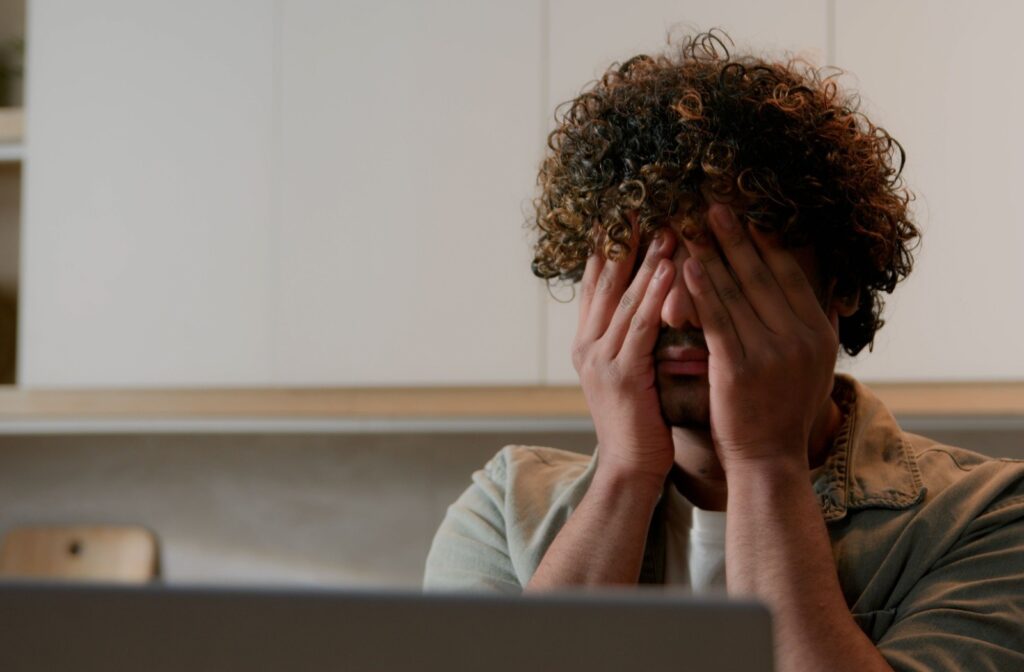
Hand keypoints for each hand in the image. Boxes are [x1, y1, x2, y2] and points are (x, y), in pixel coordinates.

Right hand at [573, 219, 677, 486]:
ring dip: (645, 260)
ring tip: (665, 227)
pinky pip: (640, 324)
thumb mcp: (632, 371)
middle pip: (604, 282)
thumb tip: (656, 301)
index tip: (624, 214)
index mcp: (587, 343)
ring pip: (623, 298)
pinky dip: (654, 294)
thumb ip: (635, 336)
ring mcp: (600, 359)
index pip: (597, 284)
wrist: (631, 466)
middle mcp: (586, 345)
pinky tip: (670, 268)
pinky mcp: (621, 374)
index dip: (609, 247)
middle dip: (622, 243)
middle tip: (640, 205)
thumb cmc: (640, 420)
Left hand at [680, 203, 838, 469]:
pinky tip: (686, 266)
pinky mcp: (739, 369)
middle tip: (712, 204)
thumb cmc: (785, 411)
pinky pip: (717, 320)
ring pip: (735, 292)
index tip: (748, 213)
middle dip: (735, 236)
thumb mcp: (817, 367)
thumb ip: (822, 326)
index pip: (790, 274)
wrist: (769, 460)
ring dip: (710, 254)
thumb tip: (835, 290)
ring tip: (691, 225)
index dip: (766, 241)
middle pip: (761, 275)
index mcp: (818, 333)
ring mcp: (771, 353)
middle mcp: (800, 338)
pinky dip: (701, 290)